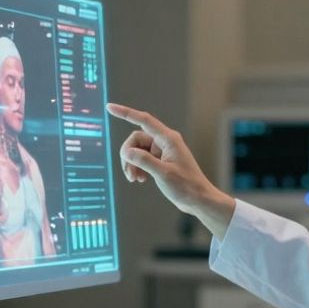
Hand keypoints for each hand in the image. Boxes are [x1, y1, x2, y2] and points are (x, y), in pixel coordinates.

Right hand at [106, 103, 235, 237]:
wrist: (198, 200)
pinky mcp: (162, 161)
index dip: (125, 113)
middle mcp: (165, 142)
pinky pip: (143, 158)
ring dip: (132, 164)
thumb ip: (143, 161)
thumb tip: (127, 152)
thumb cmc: (186, 186)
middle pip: (136, 140)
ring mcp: (163, 151)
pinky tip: (140, 179)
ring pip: (138, 150)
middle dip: (129, 155)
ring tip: (134, 179)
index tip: (110, 107)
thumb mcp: (162, 174)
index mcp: (168, 139)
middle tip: (129, 173)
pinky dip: (138, 167)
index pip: (143, 120)